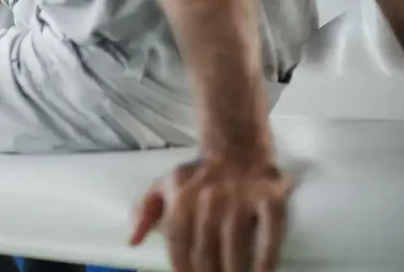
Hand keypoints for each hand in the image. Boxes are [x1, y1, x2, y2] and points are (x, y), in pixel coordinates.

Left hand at [130, 158, 292, 271]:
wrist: (236, 144)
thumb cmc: (198, 175)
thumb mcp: (165, 185)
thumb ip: (144, 212)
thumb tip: (133, 242)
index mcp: (182, 197)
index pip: (179, 244)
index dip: (183, 268)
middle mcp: (210, 198)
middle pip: (206, 250)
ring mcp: (241, 198)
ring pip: (237, 246)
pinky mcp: (270, 199)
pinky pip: (270, 235)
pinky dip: (266, 260)